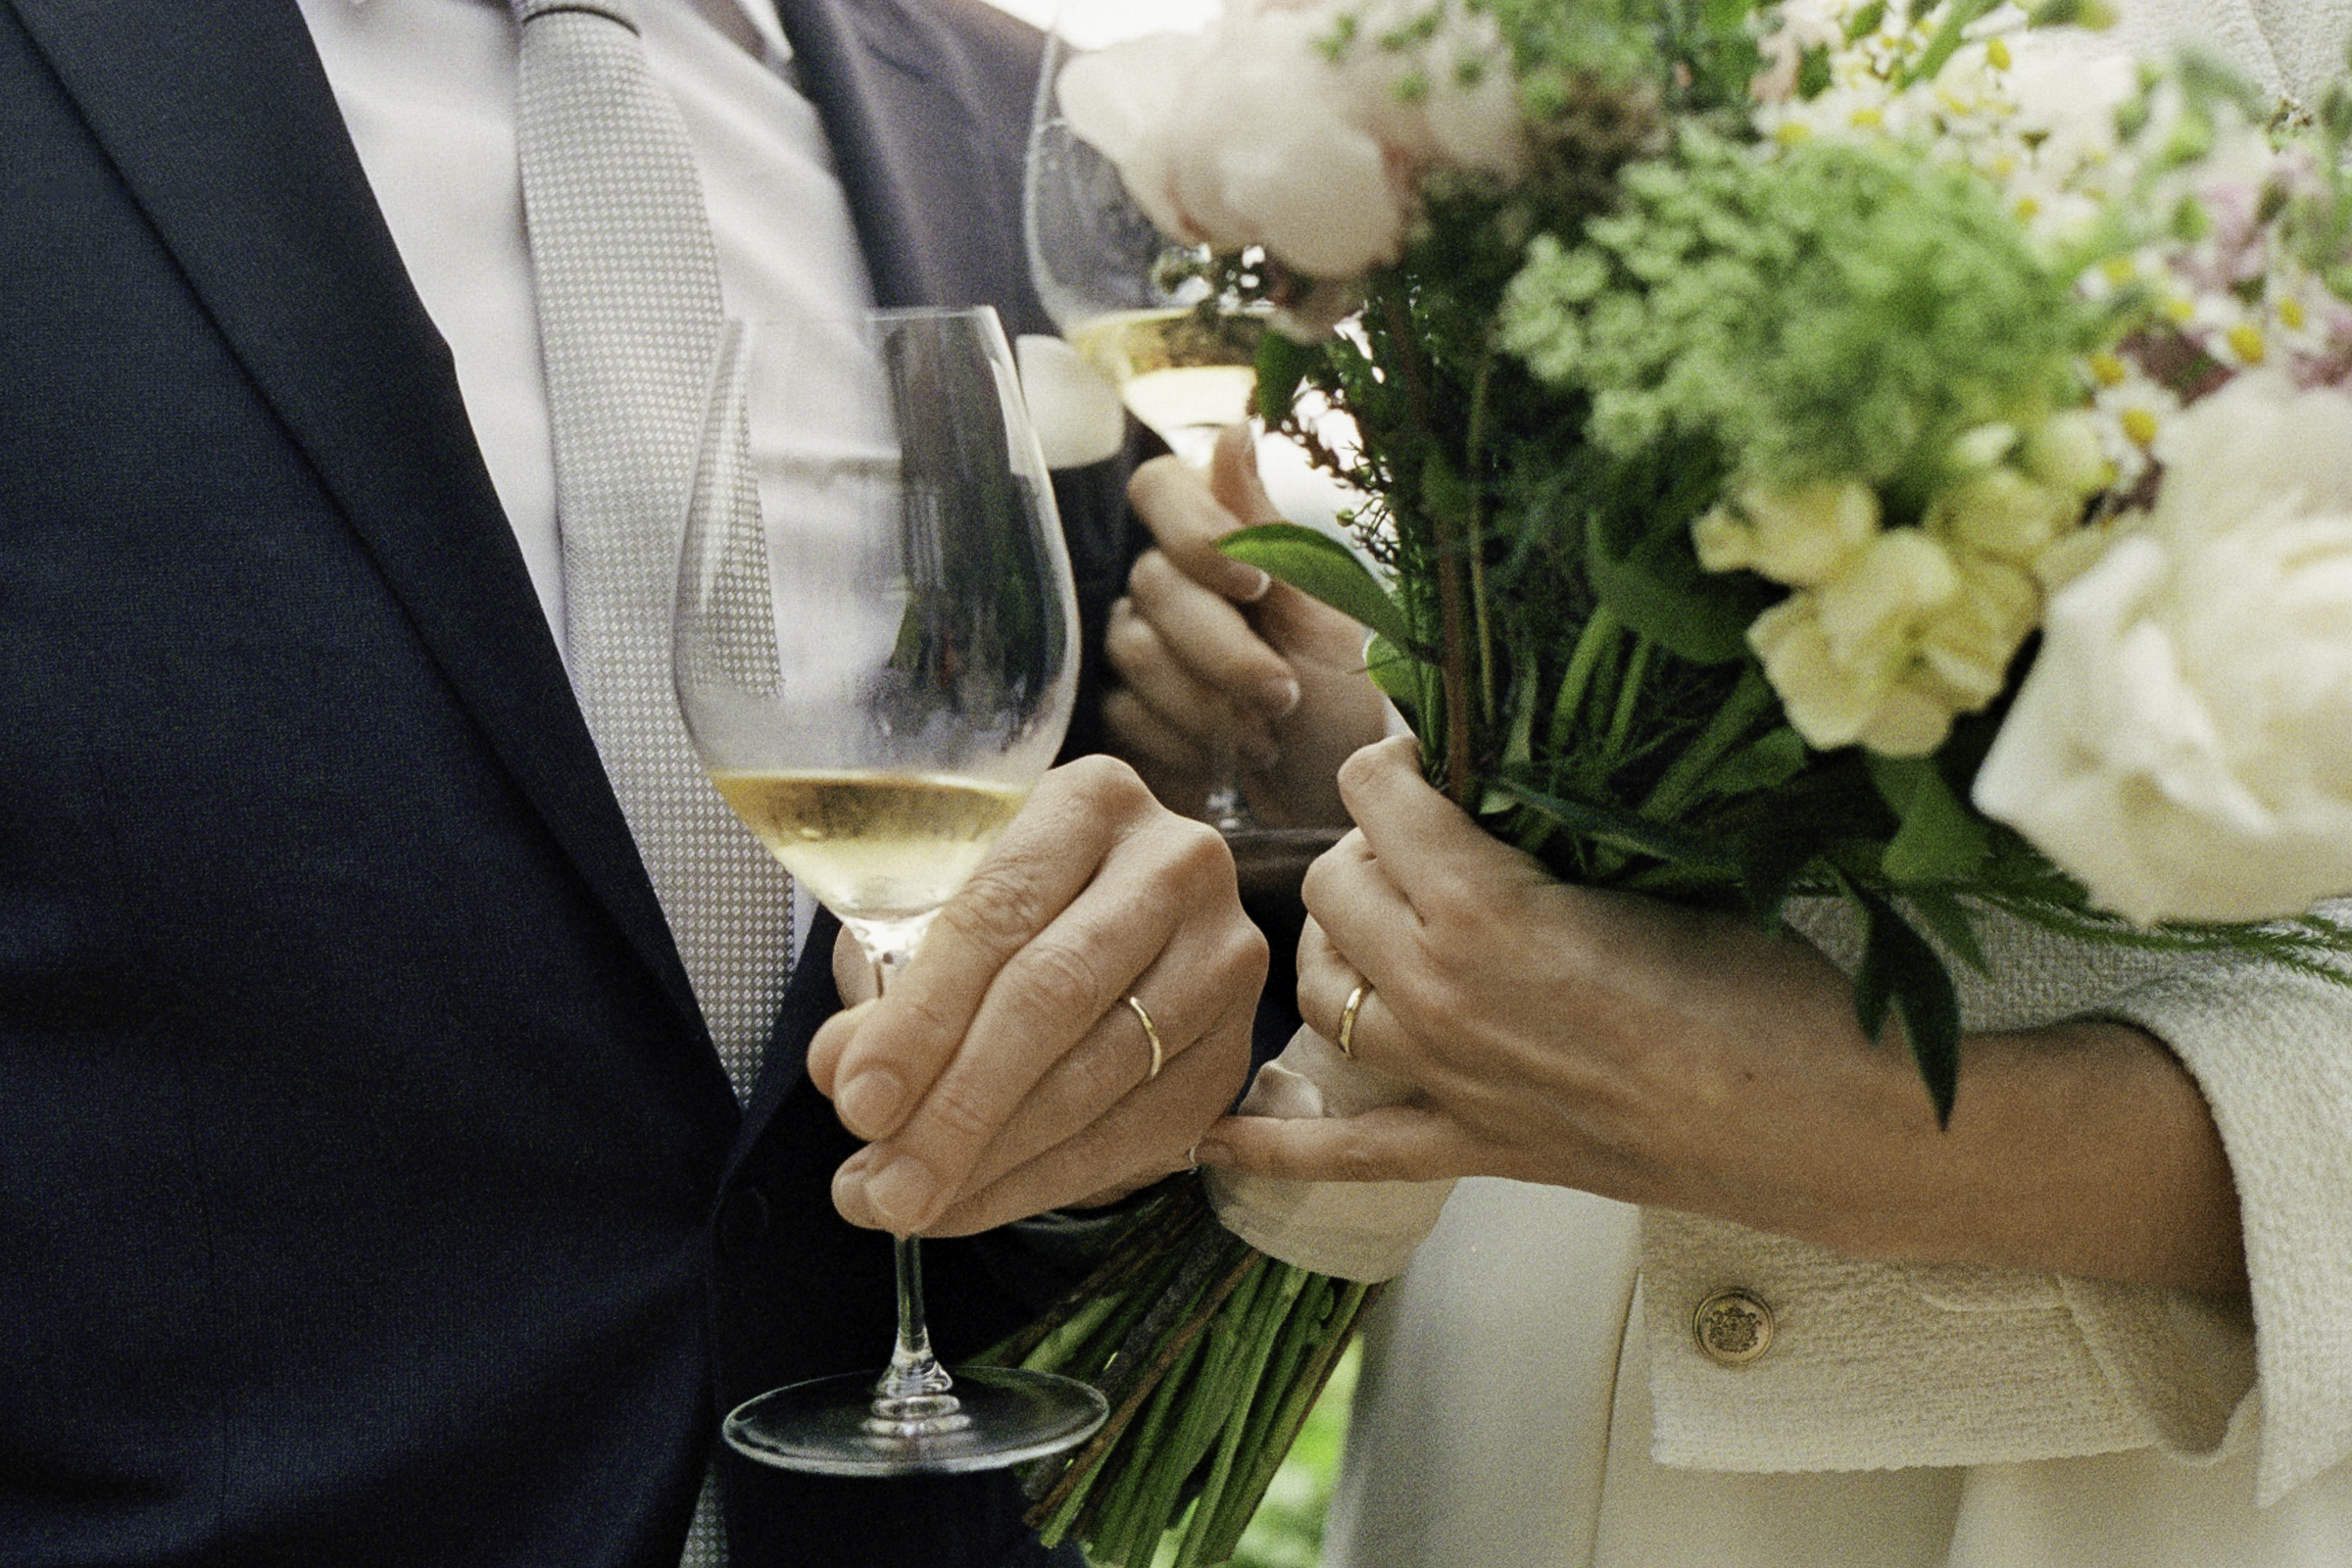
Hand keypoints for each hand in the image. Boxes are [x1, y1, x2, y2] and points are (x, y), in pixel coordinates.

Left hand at [807, 756, 1265, 1236]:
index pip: (997, 914)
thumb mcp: (937, 914)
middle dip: (958, 1108)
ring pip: (1103, 1074)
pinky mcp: (1237, 1045)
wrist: (1120, 927)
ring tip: (907, 1207)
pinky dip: (1047, 1181)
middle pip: (1056, 996)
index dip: (922, 1018)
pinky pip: (1141, 1132)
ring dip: (995, 1160)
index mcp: (1090, 801)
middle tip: (884, 1189)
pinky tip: (974, 1203)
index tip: (856, 1101)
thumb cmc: (1010, 912)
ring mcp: (1223, 956)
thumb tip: (843, 1074)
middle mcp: (1177, 865)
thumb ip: (888, 985)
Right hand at [1103, 425, 1389, 826]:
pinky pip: (1123, 713)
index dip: (1193, 531)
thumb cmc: (1346, 698)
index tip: (1252, 584)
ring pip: (1132, 652)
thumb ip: (1267, 527)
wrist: (1334, 793)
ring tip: (1266, 737)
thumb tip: (1233, 427)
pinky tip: (1225, 763)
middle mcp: (1173, 580)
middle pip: (1152, 583)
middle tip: (1281, 695)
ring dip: (1207, 703)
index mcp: (1223, 540)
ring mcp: (1143, 644)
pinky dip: (1183, 745)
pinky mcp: (1127, 710)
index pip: (1159, 488)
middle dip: (1222, 650)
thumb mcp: (1324, 614)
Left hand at [1195, 737, 2246, 1294]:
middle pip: (1332, 886)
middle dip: (1366, 844)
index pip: (1378, 798)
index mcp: (1485, 905)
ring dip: (1336, 944)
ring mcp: (1449, 1078)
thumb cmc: (1764, 985)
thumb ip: (1550, 832)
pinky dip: (1277, 1149)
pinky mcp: (1476, 1148)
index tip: (1420, 755)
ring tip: (1378, 920)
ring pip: (1324, 990)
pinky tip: (1214, 1144)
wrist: (1824, 1121)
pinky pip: (1347, 1153)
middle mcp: (1441, 991)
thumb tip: (1487, 784)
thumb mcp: (1650, 872)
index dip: (1394, 763)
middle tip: (1423, 837)